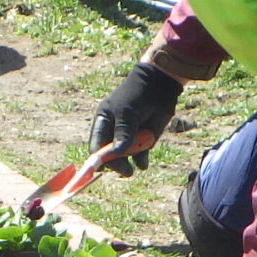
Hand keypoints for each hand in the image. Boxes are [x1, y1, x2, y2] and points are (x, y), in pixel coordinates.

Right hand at [87, 61, 182, 175]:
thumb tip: (116, 153)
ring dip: (131, 160)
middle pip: (109, 157)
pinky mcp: (143, 141)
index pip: (95, 147)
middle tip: (126, 170)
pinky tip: (142, 163)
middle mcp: (113, 133)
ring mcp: (128, 138)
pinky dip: (140, 161)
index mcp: (102, 123)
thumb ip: (122, 133)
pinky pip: (139, 157)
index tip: (105, 168)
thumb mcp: (127, 113)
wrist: (160, 86)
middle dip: (116, 163)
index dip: (98, 159)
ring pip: (125, 158)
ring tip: (140, 149)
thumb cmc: (137, 96)